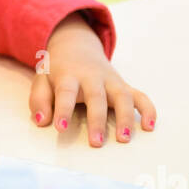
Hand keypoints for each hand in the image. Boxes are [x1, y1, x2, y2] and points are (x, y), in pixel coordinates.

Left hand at [31, 13, 156, 147]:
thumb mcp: (42, 79)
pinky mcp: (123, 85)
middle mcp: (92, 77)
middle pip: (97, 96)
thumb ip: (39, 100)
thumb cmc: (57, 70)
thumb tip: (42, 120)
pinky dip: (147, 109)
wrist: (76, 46)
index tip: (61, 128)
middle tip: (96, 142)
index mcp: (69, 76)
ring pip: (122, 96)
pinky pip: (140, 95)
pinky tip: (149, 127)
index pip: (66, 92)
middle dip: (97, 120)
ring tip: (124, 139)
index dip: (63, 110)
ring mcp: (110, 81)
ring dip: (125, 117)